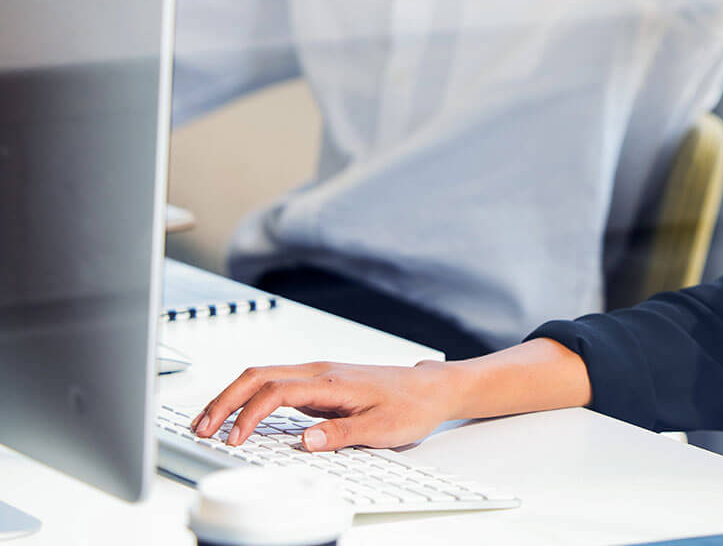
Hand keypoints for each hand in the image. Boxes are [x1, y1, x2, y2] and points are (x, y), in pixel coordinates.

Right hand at [190, 360, 457, 451]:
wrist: (429, 389)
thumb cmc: (410, 405)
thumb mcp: (381, 428)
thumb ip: (341, 435)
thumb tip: (305, 441)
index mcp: (332, 382)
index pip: (276, 391)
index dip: (249, 415)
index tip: (234, 439)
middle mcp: (320, 372)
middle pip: (258, 376)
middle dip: (224, 400)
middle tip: (201, 428)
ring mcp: (317, 375)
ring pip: (263, 377)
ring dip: (232, 397)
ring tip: (208, 423)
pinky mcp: (318, 384)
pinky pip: (274, 385)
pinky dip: (249, 399)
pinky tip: (238, 418)